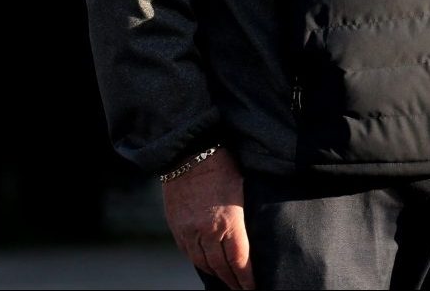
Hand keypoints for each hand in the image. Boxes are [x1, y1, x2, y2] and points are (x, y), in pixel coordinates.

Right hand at [162, 147, 253, 289]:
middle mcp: (207, 231)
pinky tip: (208, 265)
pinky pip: (188, 253)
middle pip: (221, 267)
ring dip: (216, 274)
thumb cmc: (223, 166)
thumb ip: (243, 220)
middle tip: (242, 289)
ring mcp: (189, 230)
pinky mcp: (176, 227)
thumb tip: (251, 241)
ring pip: (203, 263)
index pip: (239, 261)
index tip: (253, 287)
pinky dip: (199, 262)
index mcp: (228, 222)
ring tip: (227, 281)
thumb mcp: (242, 191)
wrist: (190, 152)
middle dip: (233, 282)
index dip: (247, 279)